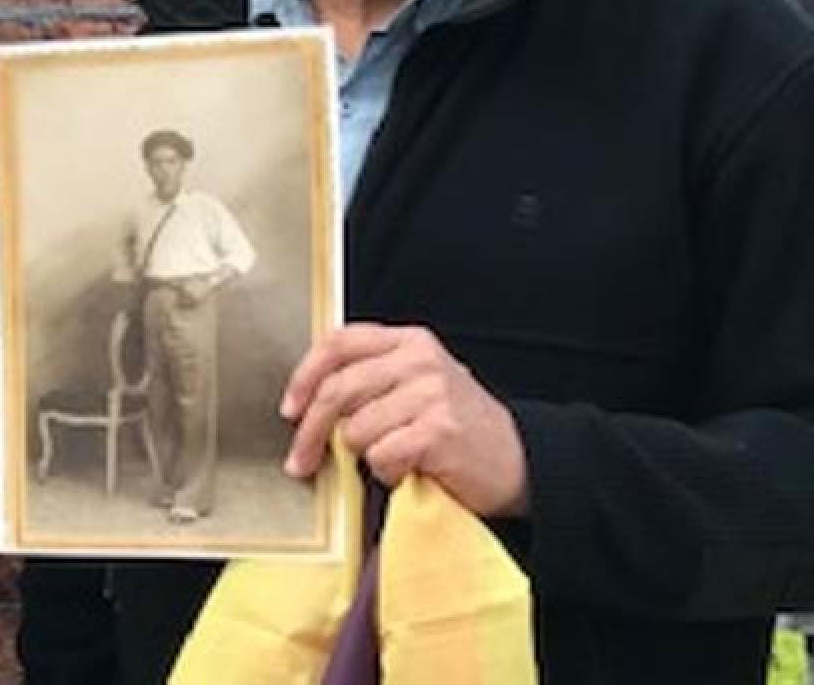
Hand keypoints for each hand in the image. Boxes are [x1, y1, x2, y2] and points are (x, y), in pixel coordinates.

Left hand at [279, 323, 527, 516]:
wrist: (523, 462)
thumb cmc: (461, 429)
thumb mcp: (419, 386)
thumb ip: (373, 380)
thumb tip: (308, 402)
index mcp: (410, 342)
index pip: (339, 343)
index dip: (305, 375)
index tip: (290, 407)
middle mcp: (420, 361)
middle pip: (337, 390)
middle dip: (309, 432)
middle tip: (300, 461)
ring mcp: (432, 394)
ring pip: (356, 429)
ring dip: (363, 457)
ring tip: (391, 459)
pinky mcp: (439, 431)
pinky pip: (381, 455)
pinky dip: (386, 472)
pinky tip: (408, 470)